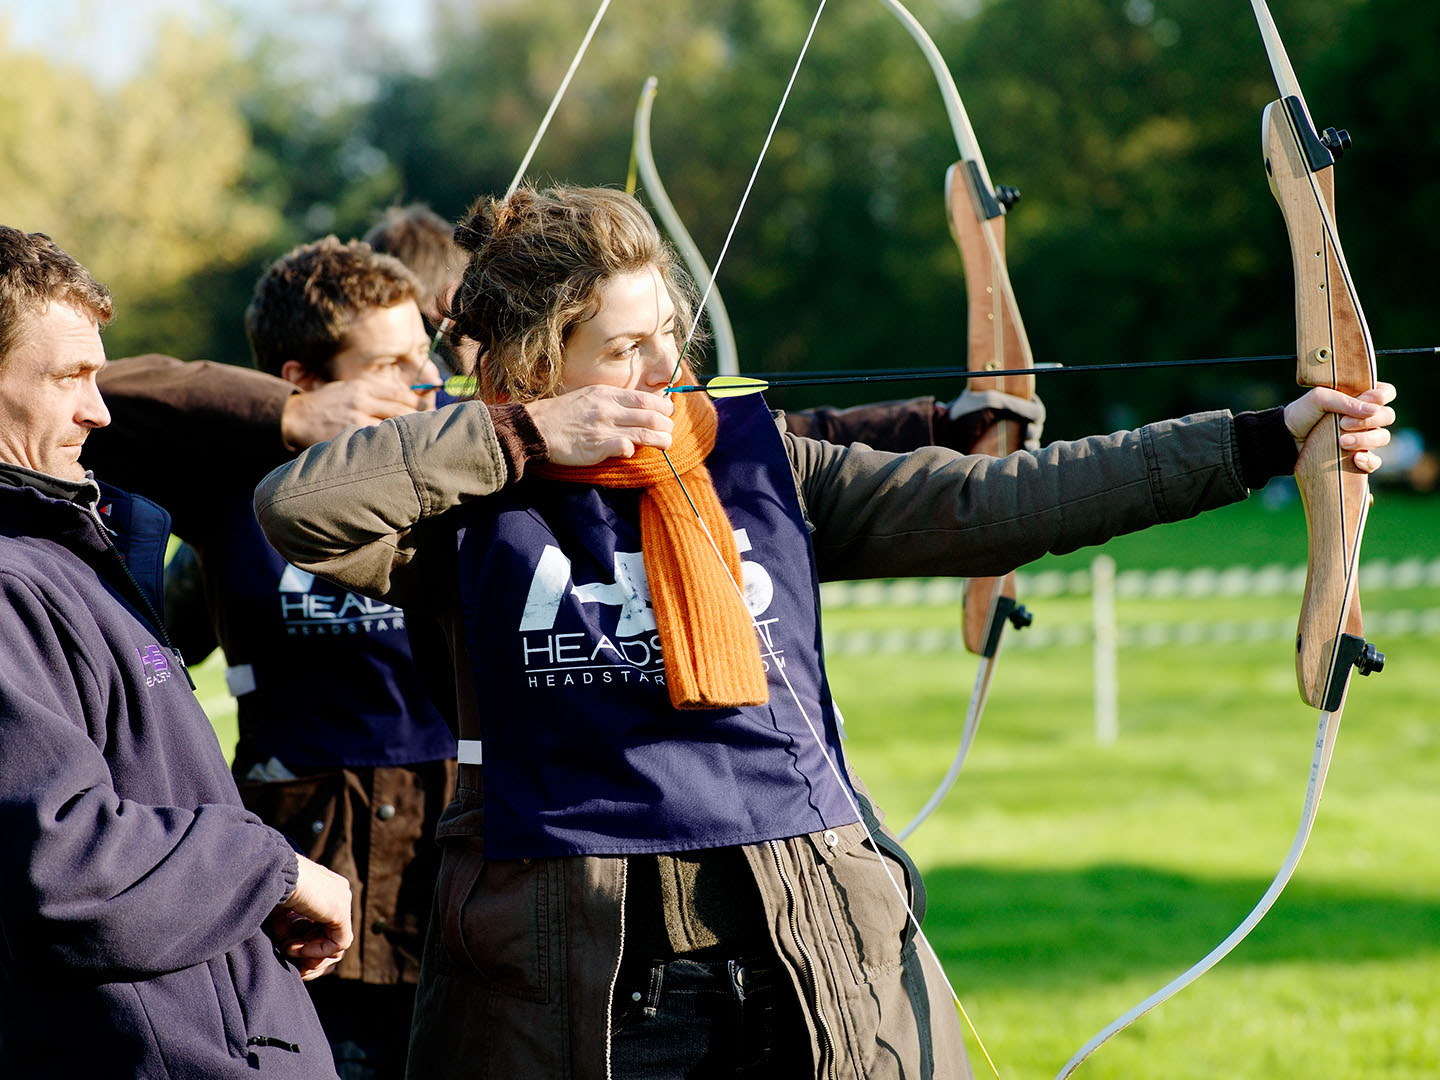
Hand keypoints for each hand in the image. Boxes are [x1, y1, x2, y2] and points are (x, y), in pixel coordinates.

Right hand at [268, 855, 352, 979]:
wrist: (274, 871)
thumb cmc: (271, 886)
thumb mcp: (278, 911)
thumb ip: (287, 930)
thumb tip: (289, 951)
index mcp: (326, 888)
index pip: (325, 924)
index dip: (306, 942)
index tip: (284, 948)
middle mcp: (339, 893)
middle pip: (332, 935)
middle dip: (309, 952)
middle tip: (286, 954)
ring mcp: (343, 900)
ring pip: (336, 943)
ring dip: (309, 953)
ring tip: (286, 949)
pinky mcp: (341, 911)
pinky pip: (338, 944)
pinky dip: (315, 952)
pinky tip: (293, 947)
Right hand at [281, 377, 432, 450]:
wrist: (296, 416)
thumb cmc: (325, 403)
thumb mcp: (348, 389)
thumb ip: (373, 394)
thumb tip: (404, 400)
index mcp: (362, 387)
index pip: (399, 394)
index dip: (419, 402)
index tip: (430, 408)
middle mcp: (361, 401)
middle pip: (400, 411)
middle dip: (419, 420)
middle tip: (432, 428)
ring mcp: (355, 420)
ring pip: (391, 428)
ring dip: (407, 435)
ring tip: (420, 442)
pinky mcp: (349, 436)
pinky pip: (376, 442)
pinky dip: (390, 446)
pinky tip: (399, 452)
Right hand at [526, 385, 674, 464]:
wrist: (537, 426)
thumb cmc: (564, 413)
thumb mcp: (591, 396)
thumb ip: (614, 401)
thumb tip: (639, 406)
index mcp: (608, 395)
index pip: (646, 399)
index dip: (663, 407)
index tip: (668, 413)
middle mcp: (608, 410)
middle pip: (651, 416)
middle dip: (666, 425)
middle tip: (669, 431)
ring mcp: (603, 428)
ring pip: (644, 433)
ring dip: (660, 440)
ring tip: (666, 444)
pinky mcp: (596, 447)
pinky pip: (624, 448)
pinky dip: (633, 450)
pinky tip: (633, 452)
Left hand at [1283, 382, 1396, 473]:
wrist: (1285, 439)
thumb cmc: (1302, 413)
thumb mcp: (1318, 398)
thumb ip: (1345, 400)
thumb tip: (1372, 410)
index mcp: (1359, 398)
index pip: (1386, 393)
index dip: (1381, 396)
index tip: (1366, 399)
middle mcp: (1365, 417)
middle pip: (1387, 416)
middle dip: (1368, 421)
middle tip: (1342, 424)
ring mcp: (1362, 438)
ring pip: (1382, 437)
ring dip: (1366, 440)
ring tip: (1341, 442)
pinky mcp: (1356, 457)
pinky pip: (1374, 462)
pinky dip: (1369, 461)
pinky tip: (1355, 458)